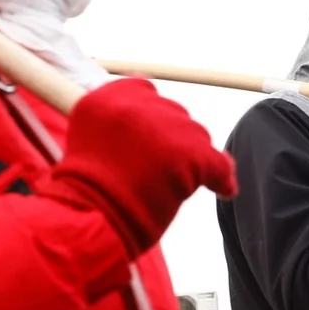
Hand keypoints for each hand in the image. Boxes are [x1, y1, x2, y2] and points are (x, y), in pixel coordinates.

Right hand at [43, 78, 237, 253]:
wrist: (88, 217)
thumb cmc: (85, 189)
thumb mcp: (86, 137)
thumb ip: (115, 116)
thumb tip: (150, 95)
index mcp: (106, 97)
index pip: (145, 91)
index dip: (149, 119)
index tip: (143, 142)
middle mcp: (136, 104)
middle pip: (172, 113)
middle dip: (168, 139)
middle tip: (152, 171)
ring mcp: (165, 126)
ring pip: (196, 135)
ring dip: (189, 157)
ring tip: (170, 185)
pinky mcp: (189, 153)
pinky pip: (217, 163)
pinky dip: (221, 177)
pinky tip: (222, 190)